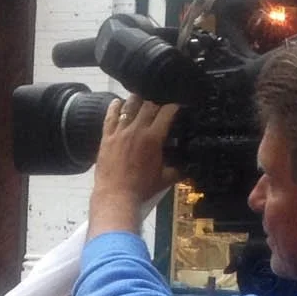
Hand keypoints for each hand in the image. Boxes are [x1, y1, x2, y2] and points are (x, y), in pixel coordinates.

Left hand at [86, 97, 181, 237]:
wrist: (115, 196)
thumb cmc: (141, 188)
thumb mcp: (165, 179)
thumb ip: (179, 169)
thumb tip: (190, 165)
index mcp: (153, 138)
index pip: (167, 112)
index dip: (174, 105)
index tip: (177, 105)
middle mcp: (136, 130)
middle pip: (148, 104)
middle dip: (157, 101)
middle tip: (161, 103)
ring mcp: (120, 132)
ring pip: (129, 106)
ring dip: (138, 100)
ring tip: (142, 99)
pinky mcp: (107, 137)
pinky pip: (110, 116)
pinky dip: (115, 106)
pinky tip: (118, 102)